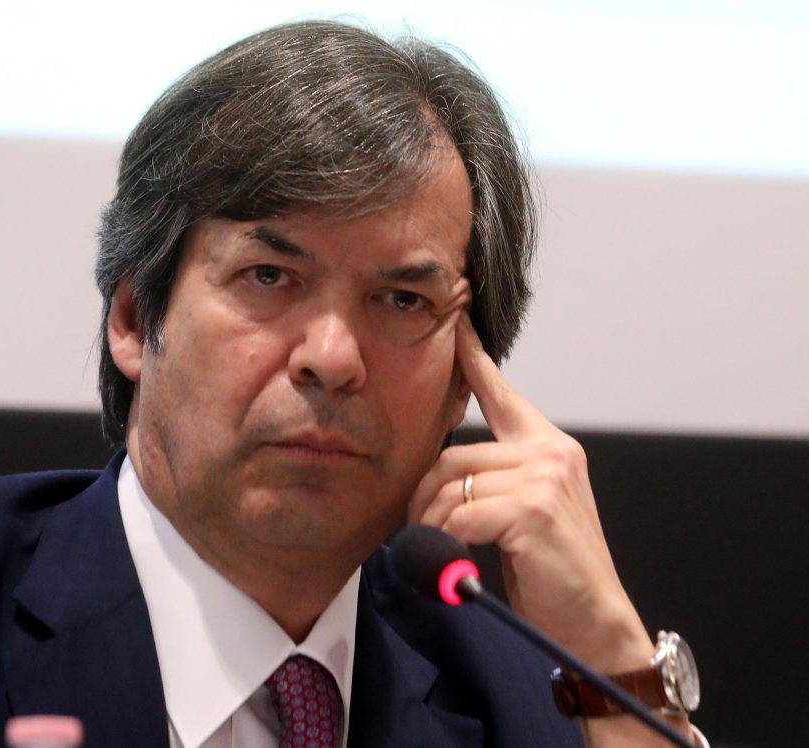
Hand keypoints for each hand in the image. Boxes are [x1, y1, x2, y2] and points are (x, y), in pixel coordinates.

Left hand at [408, 315, 651, 671]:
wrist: (592, 623)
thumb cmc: (553, 573)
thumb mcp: (526, 513)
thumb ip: (497, 481)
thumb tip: (440, 477)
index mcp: (549, 448)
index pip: (502, 395)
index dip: (474, 359)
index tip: (456, 324)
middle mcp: (551, 452)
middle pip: (452, 455)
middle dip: (424, 496)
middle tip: (418, 529)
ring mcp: (545, 478)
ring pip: (452, 487)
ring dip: (432, 524)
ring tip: (439, 551)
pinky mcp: (534, 509)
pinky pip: (461, 516)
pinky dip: (448, 543)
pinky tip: (459, 562)